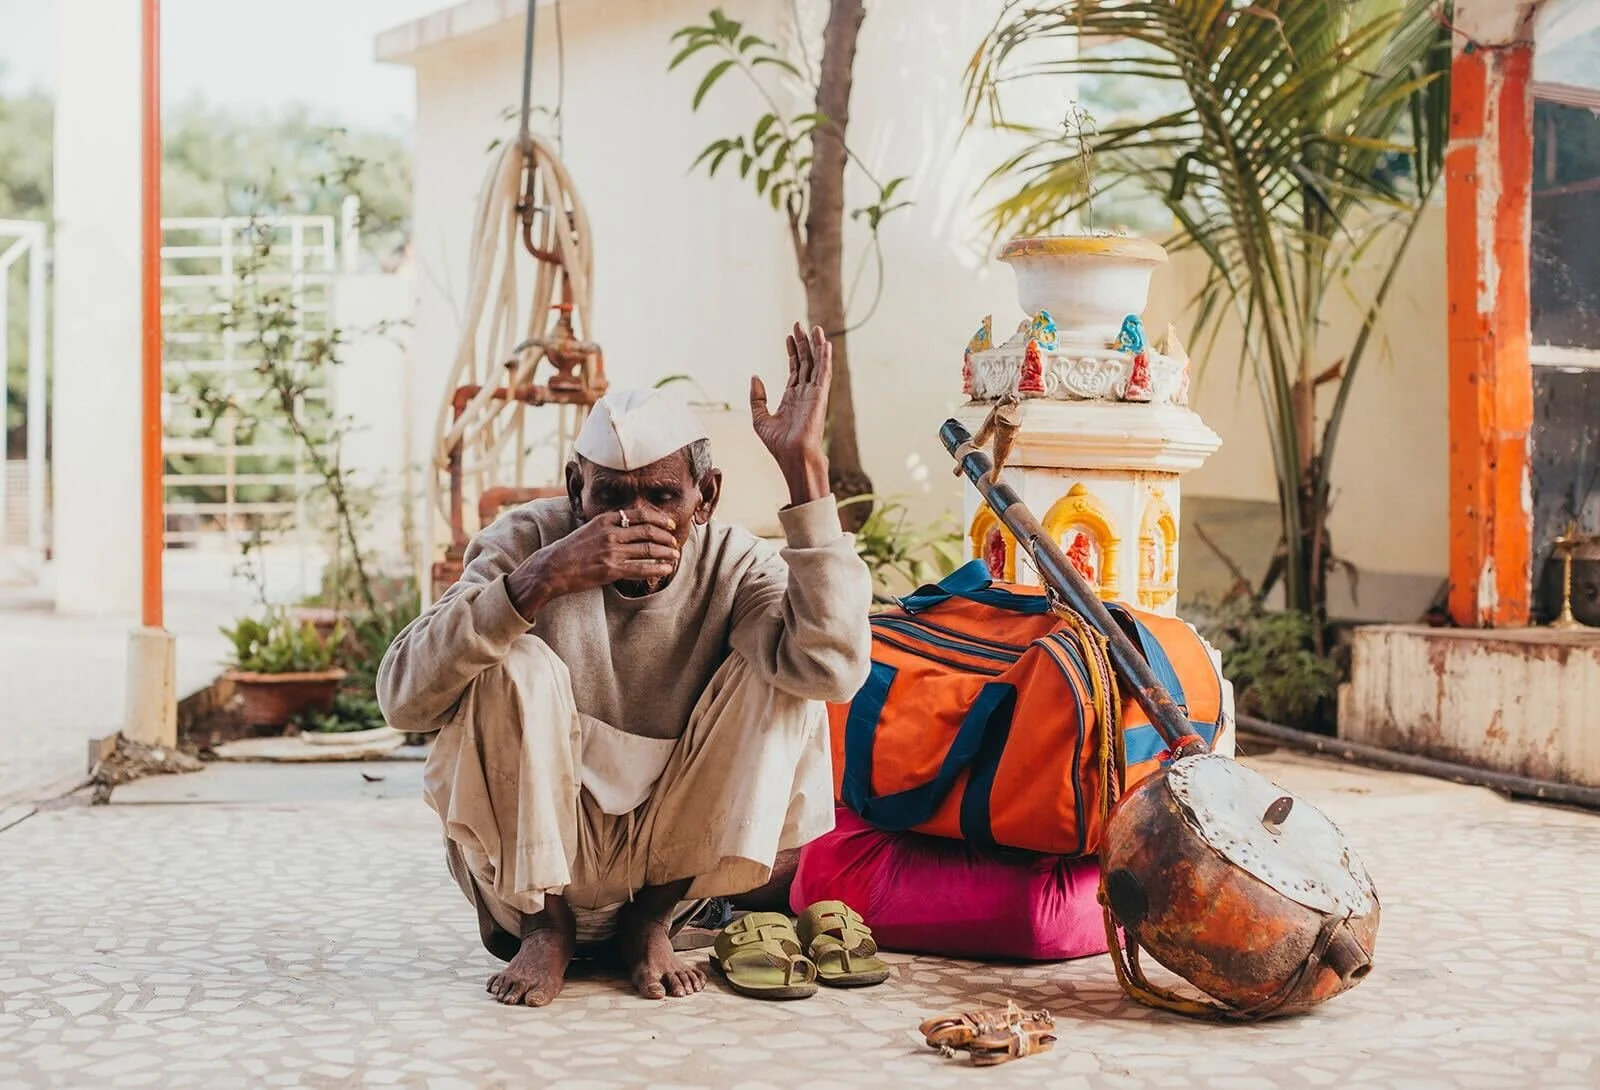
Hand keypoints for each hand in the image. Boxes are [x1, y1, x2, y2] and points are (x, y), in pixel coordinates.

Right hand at [507, 508, 680, 617]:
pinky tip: (666, 569)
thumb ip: (610, 525)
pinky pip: (641, 568)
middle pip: (648, 531)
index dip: (660, 519)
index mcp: (605, 519)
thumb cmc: (570, 549)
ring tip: (675, 556)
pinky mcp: (611, 570)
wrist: (552, 567)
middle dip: (666, 537)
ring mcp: (611, 551)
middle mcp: (610, 533)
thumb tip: (632, 525)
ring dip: (666, 553)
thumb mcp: (590, 528)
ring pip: (648, 550)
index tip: (670, 524)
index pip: (640, 514)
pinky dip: (657, 568)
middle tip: (675, 542)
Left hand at [751, 322, 832, 505]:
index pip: (795, 370)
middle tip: (800, 324)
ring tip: (815, 328)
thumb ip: (757, 398)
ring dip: (816, 346)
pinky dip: (826, 358)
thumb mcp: (760, 419)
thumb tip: (755, 376)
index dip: (792, 353)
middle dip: (803, 344)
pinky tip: (826, 344)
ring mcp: (813, 394)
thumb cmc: (779, 444)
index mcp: (792, 398)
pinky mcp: (820, 396)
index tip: (789, 336)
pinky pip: (824, 373)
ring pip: (816, 365)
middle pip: (806, 363)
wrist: (792, 456)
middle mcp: (805, 394)